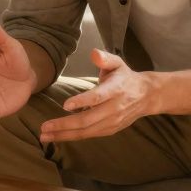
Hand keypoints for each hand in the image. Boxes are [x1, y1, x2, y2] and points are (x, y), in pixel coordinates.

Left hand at [38, 49, 156, 142]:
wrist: (146, 96)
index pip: (98, 97)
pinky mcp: (110, 130)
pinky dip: (73, 137)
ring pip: (87, 131)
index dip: (82, 101)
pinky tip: (58, 137)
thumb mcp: (118, 63)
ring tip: (45, 136)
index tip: (65, 105)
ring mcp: (112, 122)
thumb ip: (105, 58)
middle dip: (65, 124)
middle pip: (88, 119)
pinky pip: (89, 135)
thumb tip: (93, 53)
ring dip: (65, 135)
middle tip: (44, 127)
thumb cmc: (125, 77)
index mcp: (115, 89)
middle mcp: (114, 108)